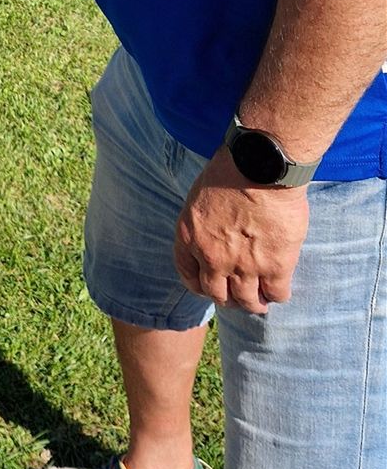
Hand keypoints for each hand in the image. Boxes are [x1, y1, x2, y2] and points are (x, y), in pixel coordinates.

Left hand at [174, 146, 308, 314]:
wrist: (261, 165)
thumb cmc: (231, 169)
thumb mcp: (200, 195)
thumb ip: (204, 221)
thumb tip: (216, 230)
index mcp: (190, 237)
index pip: (188, 274)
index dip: (199, 285)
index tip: (209, 286)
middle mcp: (213, 258)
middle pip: (217, 294)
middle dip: (227, 298)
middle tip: (238, 297)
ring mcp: (244, 266)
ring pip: (248, 302)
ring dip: (254, 304)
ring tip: (261, 302)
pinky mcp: (276, 266)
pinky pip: (277, 293)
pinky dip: (278, 295)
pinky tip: (280, 290)